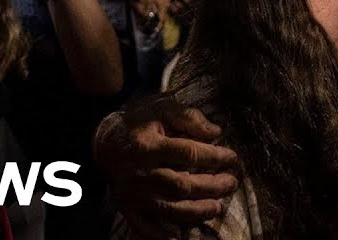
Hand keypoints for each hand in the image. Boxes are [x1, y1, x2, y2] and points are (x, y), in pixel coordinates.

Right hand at [93, 95, 239, 238]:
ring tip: (217, 207)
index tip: (232, 158)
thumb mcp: (163, 109)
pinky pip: (143, 226)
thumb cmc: (140, 123)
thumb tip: (216, 133)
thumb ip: (189, 118)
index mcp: (149, 145)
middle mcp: (140, 171)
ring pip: (168, 207)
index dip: (213, 157)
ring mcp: (132, 192)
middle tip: (231, 183)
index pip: (187, 153)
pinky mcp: (126, 206)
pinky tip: (178, 239)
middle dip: (210, 186)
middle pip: (181, 184)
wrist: (105, 141)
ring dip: (195, 210)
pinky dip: (159, 236)